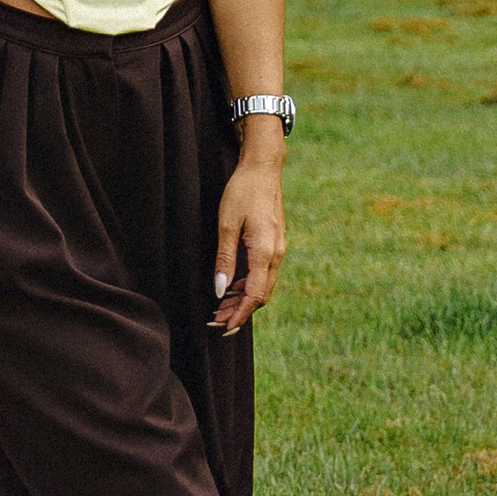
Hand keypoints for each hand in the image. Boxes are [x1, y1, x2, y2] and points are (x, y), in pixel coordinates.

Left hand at [209, 146, 285, 331]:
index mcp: (266, 252)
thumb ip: (224, 259)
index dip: (240, 314)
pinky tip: (233, 287)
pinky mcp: (276, 244)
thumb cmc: (242, 191)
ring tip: (221, 308)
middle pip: (261, 295)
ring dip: (244, 299)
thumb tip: (220, 291)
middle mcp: (277, 255)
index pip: (255, 295)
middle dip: (240, 311)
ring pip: (263, 286)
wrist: (263, 168)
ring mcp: (279, 249)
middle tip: (216, 320)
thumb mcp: (226, 224)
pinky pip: (264, 274)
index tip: (224, 327)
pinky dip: (249, 285)